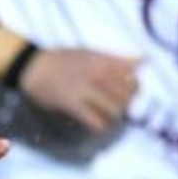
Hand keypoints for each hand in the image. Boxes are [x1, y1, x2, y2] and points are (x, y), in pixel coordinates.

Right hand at [19, 48, 139, 133]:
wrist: (32, 66)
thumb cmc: (62, 58)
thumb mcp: (91, 53)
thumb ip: (117, 59)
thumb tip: (144, 60)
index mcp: (104, 61)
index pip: (134, 80)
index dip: (134, 90)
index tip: (126, 94)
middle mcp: (98, 75)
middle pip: (127, 98)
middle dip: (125, 105)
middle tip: (115, 106)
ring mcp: (85, 90)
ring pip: (115, 111)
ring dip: (113, 116)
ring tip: (106, 115)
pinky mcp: (72, 104)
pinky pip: (96, 122)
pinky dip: (100, 126)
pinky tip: (96, 123)